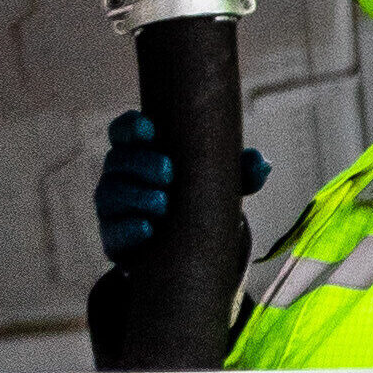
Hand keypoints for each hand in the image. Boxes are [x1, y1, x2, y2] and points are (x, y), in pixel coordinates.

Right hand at [93, 110, 269, 265]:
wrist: (186, 245)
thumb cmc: (199, 195)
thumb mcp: (221, 180)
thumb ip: (242, 170)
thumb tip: (262, 165)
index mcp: (142, 151)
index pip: (123, 130)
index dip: (130, 127)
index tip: (150, 130)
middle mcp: (120, 176)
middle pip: (117, 160)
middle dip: (140, 163)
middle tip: (169, 172)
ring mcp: (113, 208)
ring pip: (110, 195)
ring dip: (135, 197)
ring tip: (163, 203)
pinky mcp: (114, 239)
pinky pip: (111, 233)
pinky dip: (129, 229)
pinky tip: (148, 229)